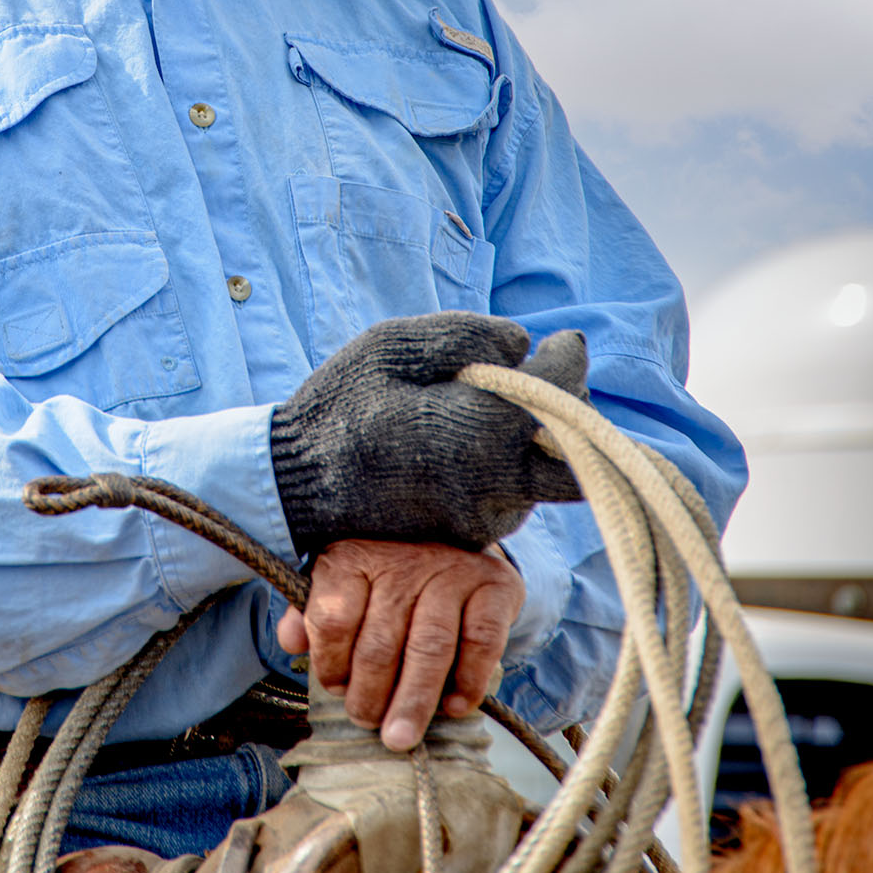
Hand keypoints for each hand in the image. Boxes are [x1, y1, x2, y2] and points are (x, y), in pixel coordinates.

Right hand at [270, 313, 587, 553]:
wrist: (297, 485)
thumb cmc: (342, 406)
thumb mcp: (392, 345)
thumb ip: (466, 334)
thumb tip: (525, 343)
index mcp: (477, 432)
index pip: (559, 391)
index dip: (568, 358)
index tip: (561, 340)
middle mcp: (493, 487)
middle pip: (576, 449)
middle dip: (572, 407)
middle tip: (545, 378)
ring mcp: (486, 520)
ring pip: (548, 474)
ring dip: (538, 436)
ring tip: (493, 407)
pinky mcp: (475, 538)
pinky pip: (518, 494)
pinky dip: (511, 463)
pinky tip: (472, 440)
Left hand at [275, 537, 525, 750]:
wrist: (457, 536)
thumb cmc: (388, 573)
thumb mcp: (343, 580)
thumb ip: (311, 612)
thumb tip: (289, 642)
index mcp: (354, 557)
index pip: (333, 618)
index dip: (331, 663)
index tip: (335, 688)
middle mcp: (402, 561)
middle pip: (380, 642)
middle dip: (370, 695)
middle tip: (366, 723)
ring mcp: (452, 571)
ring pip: (429, 648)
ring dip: (413, 700)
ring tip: (399, 737)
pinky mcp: (494, 586)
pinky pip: (481, 641)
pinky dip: (469, 681)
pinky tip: (454, 707)